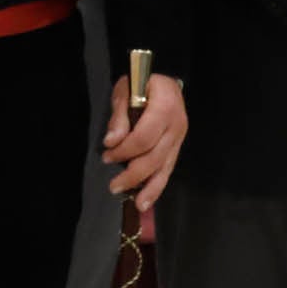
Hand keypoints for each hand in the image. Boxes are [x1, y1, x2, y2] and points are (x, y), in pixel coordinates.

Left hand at [101, 71, 187, 209]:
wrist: (164, 82)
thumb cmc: (141, 82)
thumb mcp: (125, 90)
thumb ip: (119, 116)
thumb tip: (111, 142)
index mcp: (166, 107)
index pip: (144, 137)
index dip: (124, 150)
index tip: (107, 155)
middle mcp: (177, 125)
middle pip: (155, 157)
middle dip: (134, 174)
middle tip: (113, 186)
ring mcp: (180, 138)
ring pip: (165, 167)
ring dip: (150, 188)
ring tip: (138, 205)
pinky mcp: (178, 146)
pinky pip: (168, 168)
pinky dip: (158, 184)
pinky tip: (148, 199)